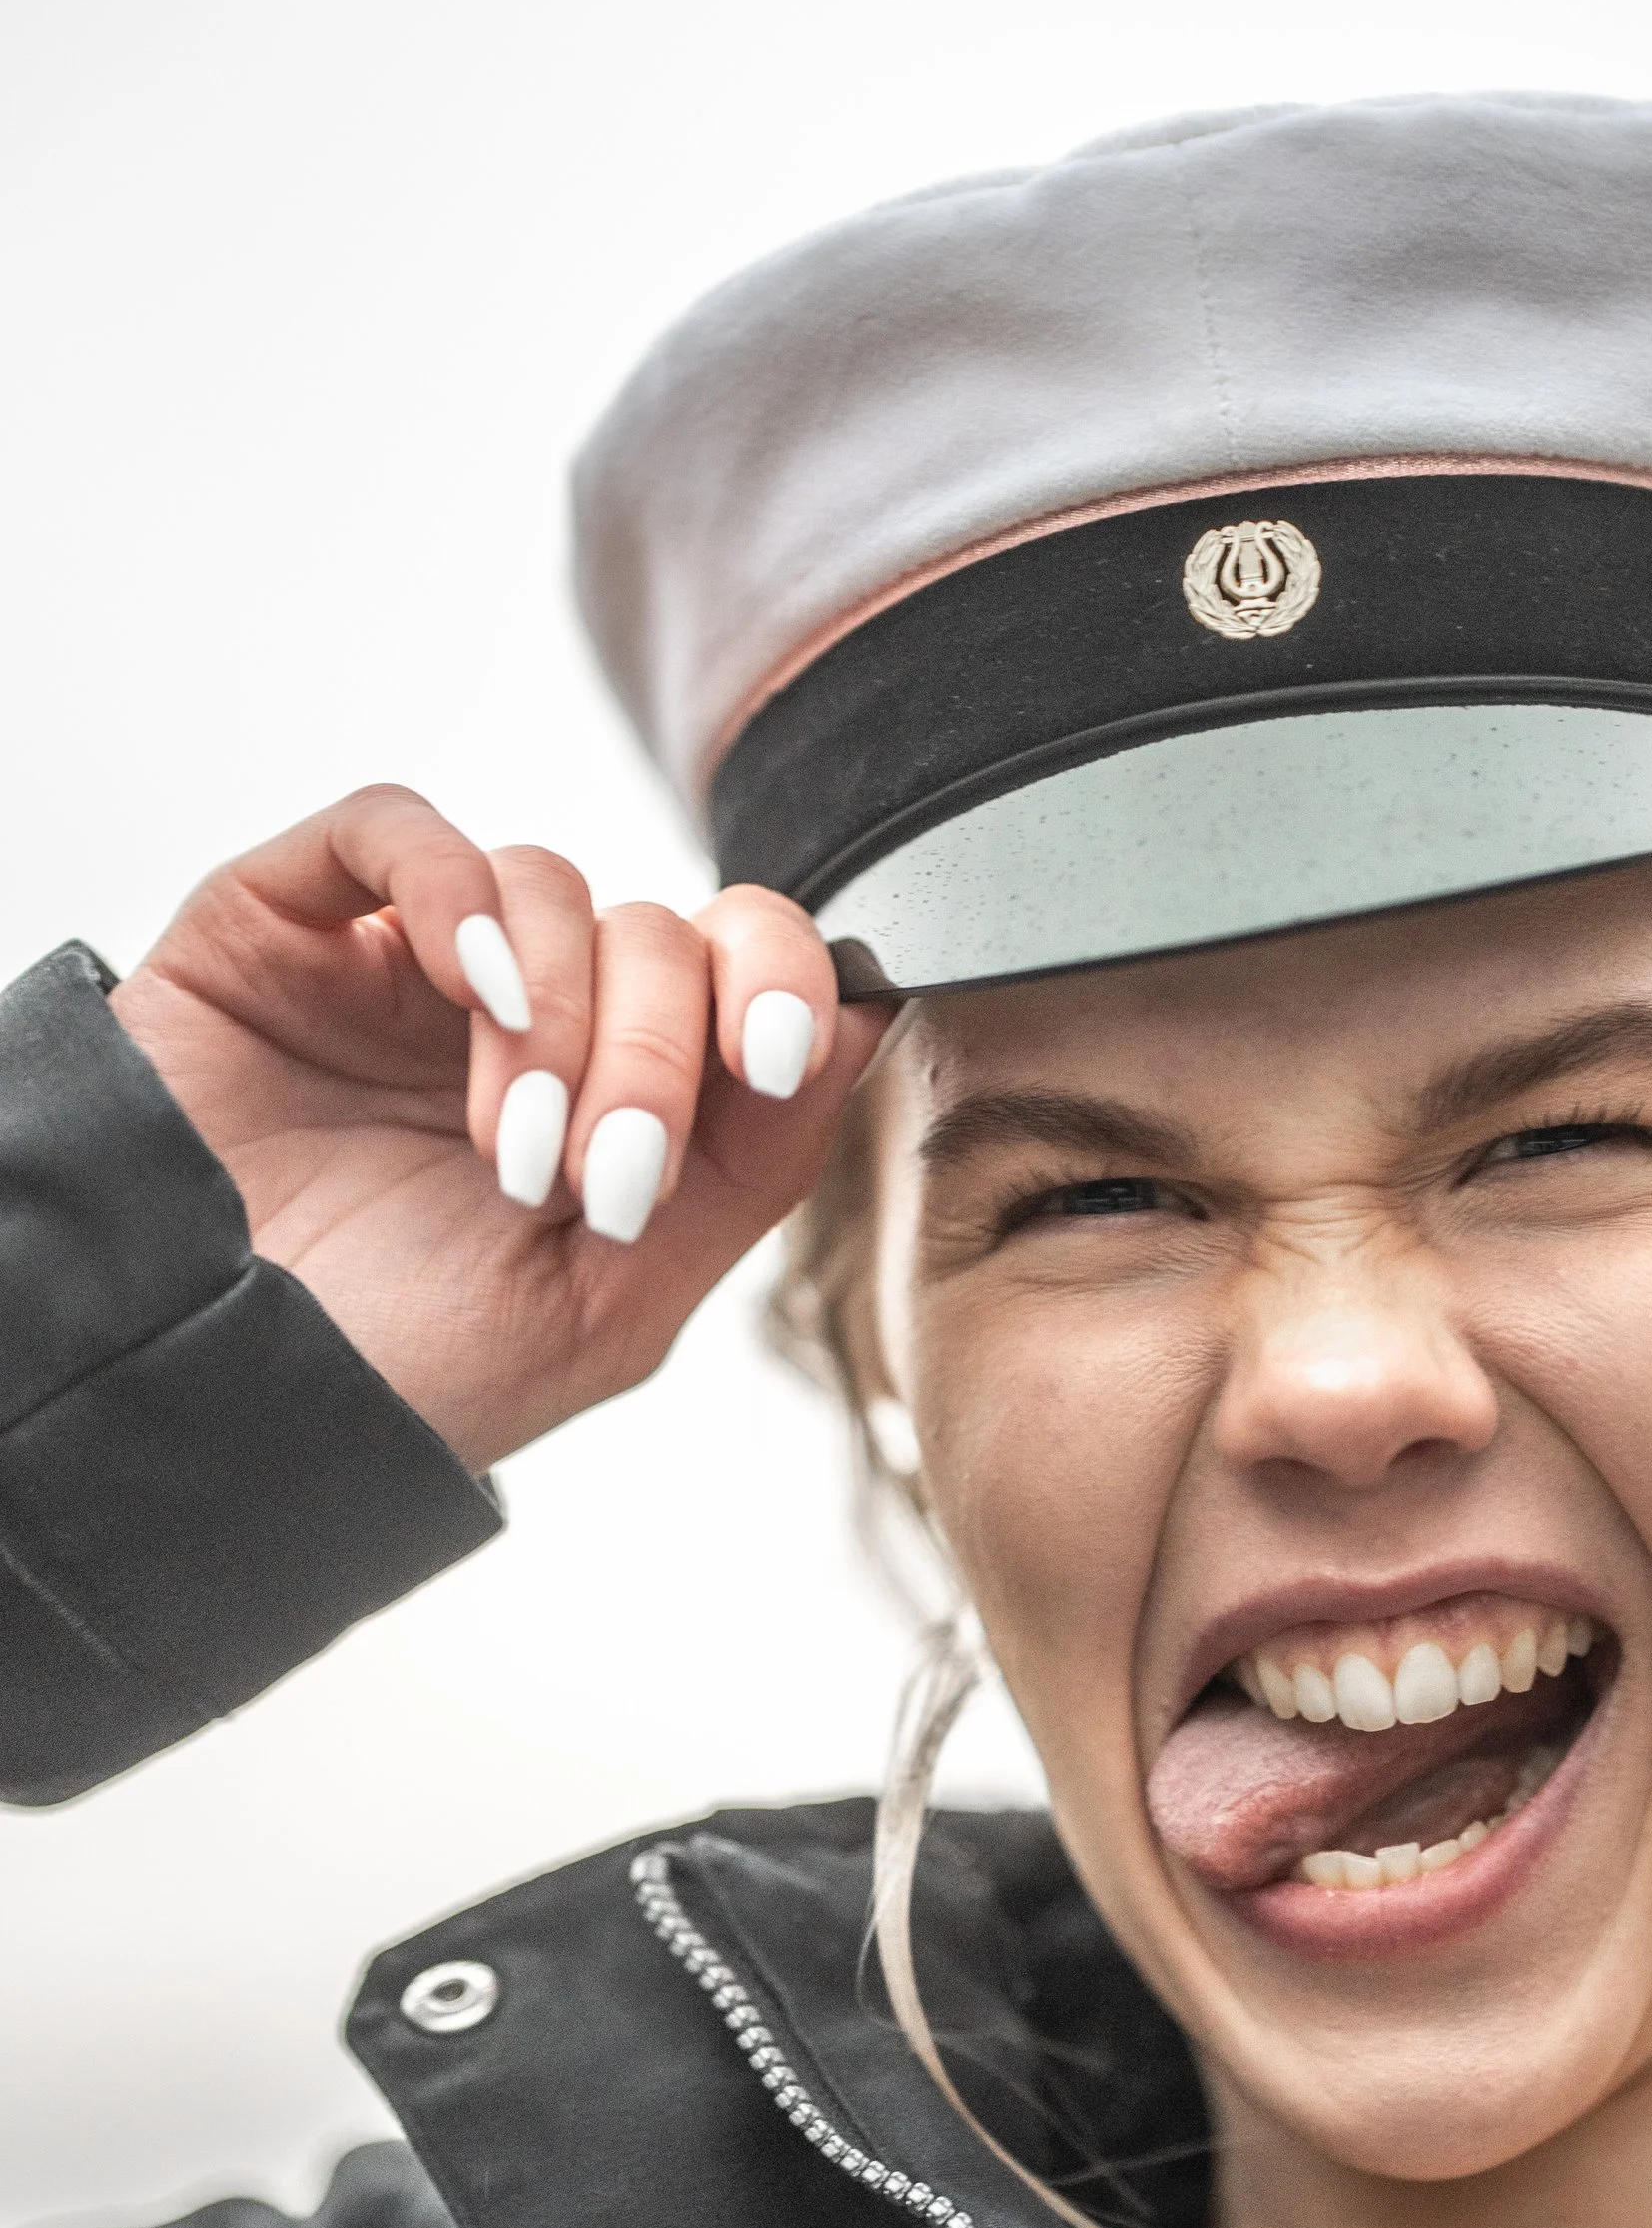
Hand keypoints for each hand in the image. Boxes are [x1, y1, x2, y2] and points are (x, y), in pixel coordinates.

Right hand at [109, 785, 890, 1469]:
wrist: (204, 1399)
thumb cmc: (399, 1374)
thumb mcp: (616, 1300)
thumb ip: (753, 1162)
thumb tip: (870, 1013)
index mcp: (617, 1099)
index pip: (741, 971)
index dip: (781, 984)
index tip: (777, 1055)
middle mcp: (525, 1018)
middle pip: (661, 933)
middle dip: (657, 1052)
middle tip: (603, 1177)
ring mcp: (406, 964)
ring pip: (550, 886)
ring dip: (555, 1017)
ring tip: (506, 1154)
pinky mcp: (285, 922)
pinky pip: (396, 828)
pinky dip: (455, 890)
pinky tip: (466, 987)